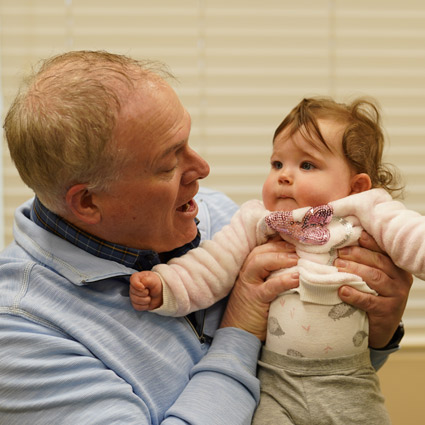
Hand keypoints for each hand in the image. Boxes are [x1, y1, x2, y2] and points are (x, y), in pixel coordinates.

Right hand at [129, 271, 163, 310]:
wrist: (160, 293)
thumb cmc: (156, 284)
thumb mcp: (153, 280)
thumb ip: (146, 280)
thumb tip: (140, 286)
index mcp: (136, 277)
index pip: (132, 280)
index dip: (137, 285)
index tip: (144, 287)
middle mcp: (133, 286)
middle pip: (134, 292)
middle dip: (144, 293)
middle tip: (149, 291)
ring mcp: (133, 295)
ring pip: (135, 300)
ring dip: (146, 300)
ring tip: (149, 297)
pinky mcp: (135, 303)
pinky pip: (137, 307)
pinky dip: (145, 306)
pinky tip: (148, 302)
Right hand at [220, 239, 298, 340]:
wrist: (240, 332)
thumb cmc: (258, 308)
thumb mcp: (266, 286)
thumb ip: (276, 273)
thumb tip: (302, 262)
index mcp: (251, 266)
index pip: (264, 246)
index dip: (280, 239)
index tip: (298, 237)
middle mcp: (247, 271)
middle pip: (262, 250)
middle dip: (282, 245)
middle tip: (302, 246)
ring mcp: (248, 284)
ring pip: (260, 262)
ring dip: (281, 257)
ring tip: (299, 259)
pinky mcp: (254, 298)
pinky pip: (269, 286)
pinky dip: (284, 281)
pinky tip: (297, 279)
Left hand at [335, 231, 412, 348]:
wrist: (380, 328)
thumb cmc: (373, 296)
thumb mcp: (372, 278)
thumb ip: (364, 262)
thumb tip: (343, 245)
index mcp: (397, 267)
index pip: (383, 251)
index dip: (369, 243)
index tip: (355, 237)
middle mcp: (400, 279)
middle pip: (379, 262)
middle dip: (357, 255)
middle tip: (340, 253)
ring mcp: (396, 296)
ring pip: (375, 278)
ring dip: (355, 271)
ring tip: (338, 268)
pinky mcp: (387, 311)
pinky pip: (370, 301)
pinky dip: (355, 295)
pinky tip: (342, 291)